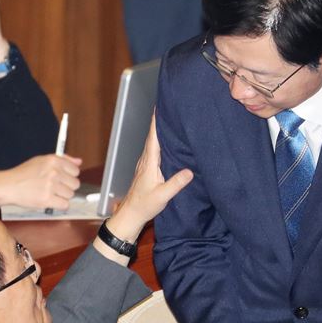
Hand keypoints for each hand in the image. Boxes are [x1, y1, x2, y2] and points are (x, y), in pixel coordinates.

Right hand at [0, 154, 81, 207]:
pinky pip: (64, 205)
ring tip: (50, 193)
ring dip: (62, 196)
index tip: (62, 179)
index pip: (75, 170)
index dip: (70, 176)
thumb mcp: (42, 160)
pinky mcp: (47, 199)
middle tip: (55, 187)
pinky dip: (59, 205)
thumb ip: (63, 160)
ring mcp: (50, 186)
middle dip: (67, 187)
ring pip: (70, 195)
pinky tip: (50, 200)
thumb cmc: (24, 174)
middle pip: (75, 184)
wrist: (9, 185)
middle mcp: (53, 172)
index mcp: (53, 160)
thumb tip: (79, 162)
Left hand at [105, 113, 192, 242]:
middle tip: (169, 108)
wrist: (131, 214)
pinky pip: (154, 151)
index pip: (153, 138)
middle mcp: (146, 160)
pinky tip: (167, 142)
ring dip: (160, 132)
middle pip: (153, 137)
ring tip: (170, 121)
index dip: (157, 122)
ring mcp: (146, 164)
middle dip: (160, 122)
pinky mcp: (147, 169)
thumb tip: (190, 171)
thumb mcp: (163, 196)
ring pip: (153, 143)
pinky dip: (160, 142)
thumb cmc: (144, 205)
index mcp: (149, 163)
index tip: (161, 107)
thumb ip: (176, 184)